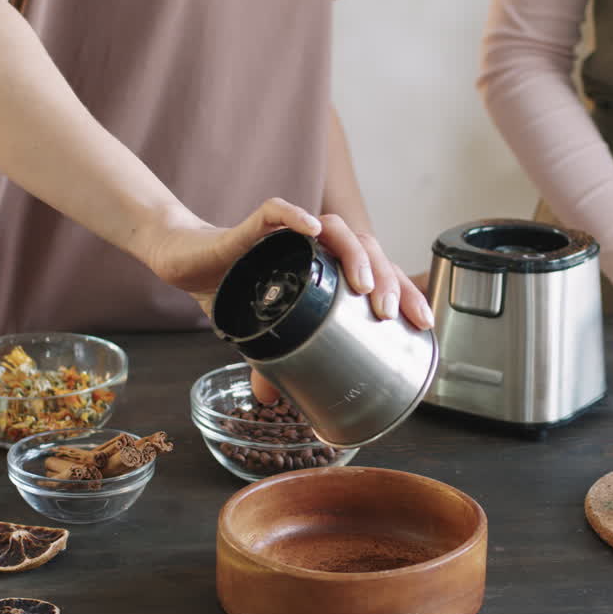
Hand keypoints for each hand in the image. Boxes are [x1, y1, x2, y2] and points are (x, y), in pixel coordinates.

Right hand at [146, 198, 433, 403]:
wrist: (190, 265)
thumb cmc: (237, 291)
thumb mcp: (263, 333)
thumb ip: (274, 362)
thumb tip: (276, 402)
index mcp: (330, 269)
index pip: (380, 274)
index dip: (405, 293)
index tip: (422, 322)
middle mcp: (317, 247)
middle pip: (368, 249)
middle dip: (386, 279)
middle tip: (389, 313)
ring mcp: (290, 233)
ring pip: (336, 228)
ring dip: (354, 253)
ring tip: (362, 285)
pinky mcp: (255, 224)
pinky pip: (277, 211)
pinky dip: (295, 216)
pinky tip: (311, 231)